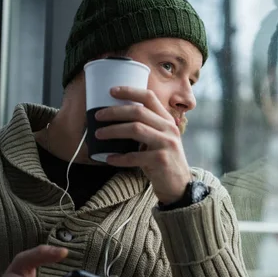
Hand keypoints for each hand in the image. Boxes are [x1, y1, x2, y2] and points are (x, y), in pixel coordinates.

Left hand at [94, 86, 191, 203]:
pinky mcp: (161, 160)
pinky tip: (109, 158)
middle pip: (138, 112)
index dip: (130, 91)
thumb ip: (146, 127)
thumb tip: (115, 118)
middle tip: (98, 116)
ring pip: (135, 129)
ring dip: (113, 131)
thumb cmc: (162, 159)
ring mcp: (166, 144)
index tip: (112, 91)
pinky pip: (134, 156)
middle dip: (114, 112)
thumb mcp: (159, 138)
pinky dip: (119, 157)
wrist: (179, 185)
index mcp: (167, 120)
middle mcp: (169, 128)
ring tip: (98, 134)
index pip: (149, 97)